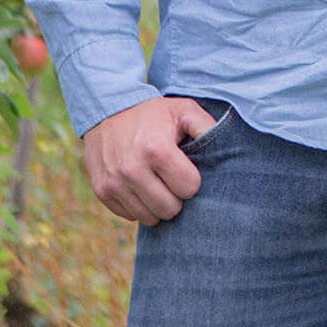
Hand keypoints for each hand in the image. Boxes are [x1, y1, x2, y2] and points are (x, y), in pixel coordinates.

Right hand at [80, 95, 218, 225]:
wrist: (106, 109)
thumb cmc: (153, 113)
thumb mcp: (184, 110)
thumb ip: (207, 128)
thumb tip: (225, 148)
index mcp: (156, 150)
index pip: (188, 189)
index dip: (191, 180)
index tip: (185, 169)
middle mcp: (132, 169)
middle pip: (169, 209)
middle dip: (176, 197)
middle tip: (171, 179)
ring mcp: (114, 182)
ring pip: (148, 217)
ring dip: (157, 204)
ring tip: (156, 183)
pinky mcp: (101, 190)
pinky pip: (129, 215)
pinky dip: (138, 205)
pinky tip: (140, 186)